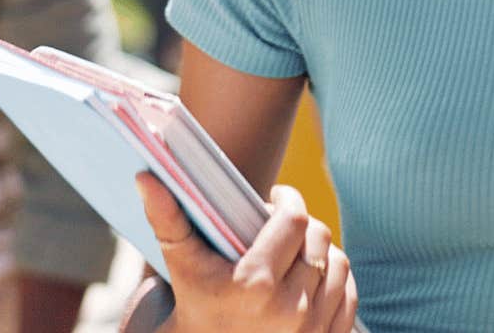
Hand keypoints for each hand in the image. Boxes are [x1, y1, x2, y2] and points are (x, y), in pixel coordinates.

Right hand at [136, 174, 355, 332]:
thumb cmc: (193, 313)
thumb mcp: (181, 268)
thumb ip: (167, 219)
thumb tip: (145, 176)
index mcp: (255, 284)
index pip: (294, 219)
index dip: (287, 200)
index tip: (273, 199)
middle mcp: (290, 311)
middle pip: (319, 238)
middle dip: (301, 225)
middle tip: (280, 226)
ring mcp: (312, 331)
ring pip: (337, 264)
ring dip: (319, 251)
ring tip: (293, 252)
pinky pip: (348, 296)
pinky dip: (333, 282)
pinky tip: (308, 279)